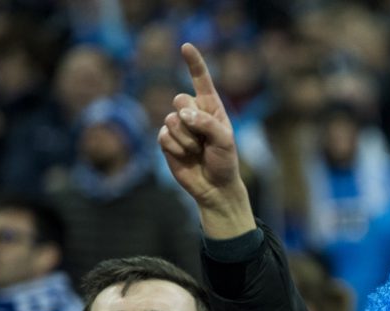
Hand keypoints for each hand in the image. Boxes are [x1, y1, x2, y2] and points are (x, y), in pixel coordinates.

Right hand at [158, 42, 253, 237]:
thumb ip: (207, 124)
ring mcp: (178, 126)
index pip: (201, 80)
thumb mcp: (224, 141)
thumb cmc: (225, 161)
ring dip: (186, 139)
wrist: (214, 186)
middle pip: (179, 99)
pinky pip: (164, 136)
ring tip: (198, 151)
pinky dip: (176, 148)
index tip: (186, 46)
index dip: (193, 63)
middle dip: (191, 119)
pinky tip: (186, 156)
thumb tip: (182, 114)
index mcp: (211, 107)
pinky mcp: (167, 140)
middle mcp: (193, 112)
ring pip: (171, 119)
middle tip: (204, 139)